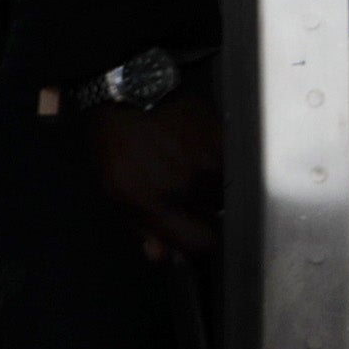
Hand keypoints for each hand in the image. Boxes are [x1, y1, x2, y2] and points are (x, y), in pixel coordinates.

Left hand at [86, 92, 219, 265]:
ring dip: (214, 190)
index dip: (200, 246)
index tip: (195, 237)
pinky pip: (233, 166)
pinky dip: (222, 167)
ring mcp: (210, 161)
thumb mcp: (114, 191)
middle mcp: (189, 185)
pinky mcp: (225, 139)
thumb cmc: (115, 145)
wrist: (129, 92)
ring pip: (228, 193)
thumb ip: (142, 226)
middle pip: (219, 220)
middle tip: (189, 200)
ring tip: (191, 173)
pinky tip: (201, 155)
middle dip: (207, 216)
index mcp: (157, 202)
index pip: (201, 243)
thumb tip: (163, 256)